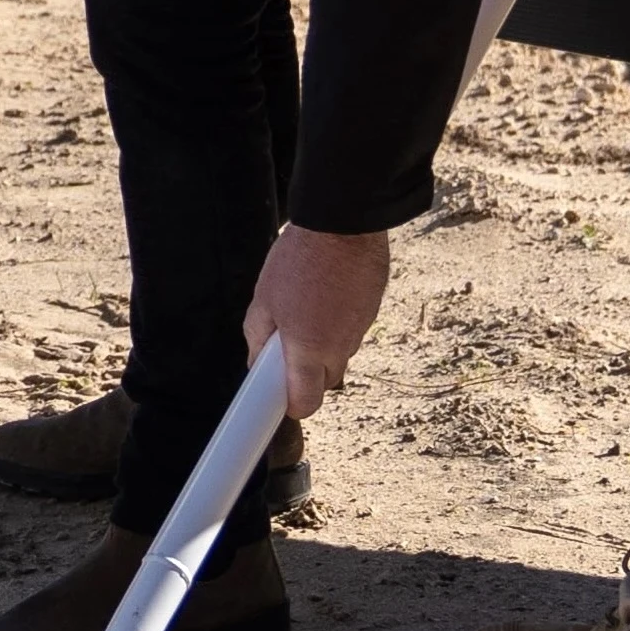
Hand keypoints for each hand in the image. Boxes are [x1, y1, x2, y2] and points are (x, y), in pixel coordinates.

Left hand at [238, 224, 393, 410]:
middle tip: (287, 344)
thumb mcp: (264, 297)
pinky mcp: (373, 312)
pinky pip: (353, 330)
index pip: (307, 403)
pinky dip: (340, 322)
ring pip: (340, 354)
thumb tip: (256, 360)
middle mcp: (340, 348)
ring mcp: (361, 330)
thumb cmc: (299, 260)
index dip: (293, 405)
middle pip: (325, 381)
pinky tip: (327, 296)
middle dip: (306, 373)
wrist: (343, 225)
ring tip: (307, 309)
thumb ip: (258, 335)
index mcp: (309, 350)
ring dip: (324, 345)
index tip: (281, 398)